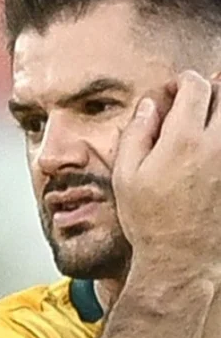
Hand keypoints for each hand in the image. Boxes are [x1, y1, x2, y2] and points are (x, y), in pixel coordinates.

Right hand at [115, 70, 220, 292]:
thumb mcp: (126, 177)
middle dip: (210, 88)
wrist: (181, 255)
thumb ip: (136, 134)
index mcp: (183, 140)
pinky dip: (220, 137)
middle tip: (195, 100)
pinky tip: (211, 146)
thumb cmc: (149, 220)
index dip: (182, 82)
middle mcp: (216, 143)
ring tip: (208, 120)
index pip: (195, 86)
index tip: (172, 91)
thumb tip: (149, 106)